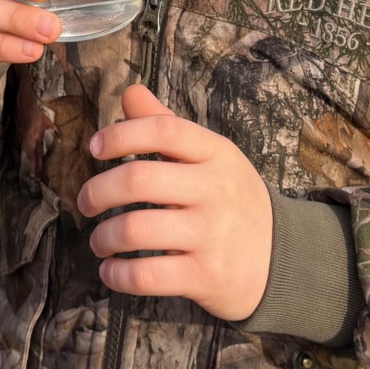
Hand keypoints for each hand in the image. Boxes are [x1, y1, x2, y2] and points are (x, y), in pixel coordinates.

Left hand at [77, 84, 273, 321]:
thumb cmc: (233, 201)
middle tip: (85, 203)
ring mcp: (212, 235)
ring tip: (99, 242)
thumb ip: (168, 126)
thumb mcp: (211, 158)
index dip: (121, 135)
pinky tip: (112, 270)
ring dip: (103, 238)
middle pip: (138, 179)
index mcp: (217, 153)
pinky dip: (117, 274)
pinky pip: (145, 275)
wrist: (284, 260)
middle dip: (97, 192)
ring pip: (134, 229)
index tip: (95, 148)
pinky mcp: (206, 276)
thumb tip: (130, 92)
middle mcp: (216, 190)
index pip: (164, 130)